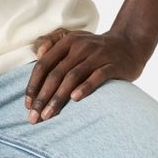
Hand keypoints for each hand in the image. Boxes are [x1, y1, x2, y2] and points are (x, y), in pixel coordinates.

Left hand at [24, 28, 150, 122]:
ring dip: (58, 98)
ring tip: (49, 115)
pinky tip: (75, 99)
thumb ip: (52, 43)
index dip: (34, 84)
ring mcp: (97, 55)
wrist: (129, 44)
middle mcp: (80, 46)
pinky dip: (85, 87)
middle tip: (34, 117)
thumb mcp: (73, 40)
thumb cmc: (94, 48)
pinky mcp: (113, 65)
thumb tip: (37, 54)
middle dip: (43, 97)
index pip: (44, 64)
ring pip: (73, 77)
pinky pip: (97, 77)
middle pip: (56, 73)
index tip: (28, 105)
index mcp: (67, 41)